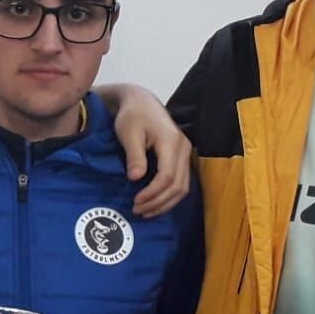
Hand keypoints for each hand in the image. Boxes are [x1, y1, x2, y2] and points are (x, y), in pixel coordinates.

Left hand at [100, 84, 190, 217]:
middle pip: (178, 186)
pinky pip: (181, 182)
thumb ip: (134, 156)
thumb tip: (135, 178)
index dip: (153, 193)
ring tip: (145, 211)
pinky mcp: (183, 157)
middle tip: (137, 210)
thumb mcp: (128, 133)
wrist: (141, 102)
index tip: (135, 201)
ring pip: (183, 187)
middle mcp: (184, 148)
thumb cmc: (132, 116)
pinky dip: (169, 196)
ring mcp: (186, 153)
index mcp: (171, 141)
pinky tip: (155, 202)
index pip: (167, 176)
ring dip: (165, 203)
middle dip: (158, 202)